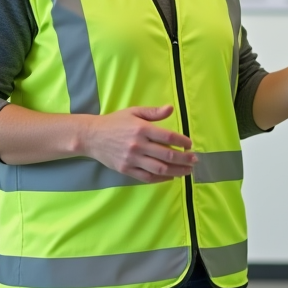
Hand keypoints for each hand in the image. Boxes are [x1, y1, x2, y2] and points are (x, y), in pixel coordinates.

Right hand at [80, 105, 196, 182]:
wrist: (92, 136)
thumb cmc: (115, 122)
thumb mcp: (133, 112)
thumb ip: (153, 112)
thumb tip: (171, 108)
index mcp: (141, 129)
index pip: (168, 137)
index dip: (182, 142)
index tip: (190, 144)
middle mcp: (138, 145)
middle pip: (167, 155)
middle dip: (184, 159)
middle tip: (194, 160)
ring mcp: (132, 159)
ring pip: (160, 169)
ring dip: (177, 171)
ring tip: (187, 171)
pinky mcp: (126, 170)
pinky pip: (147, 177)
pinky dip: (161, 179)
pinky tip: (171, 176)